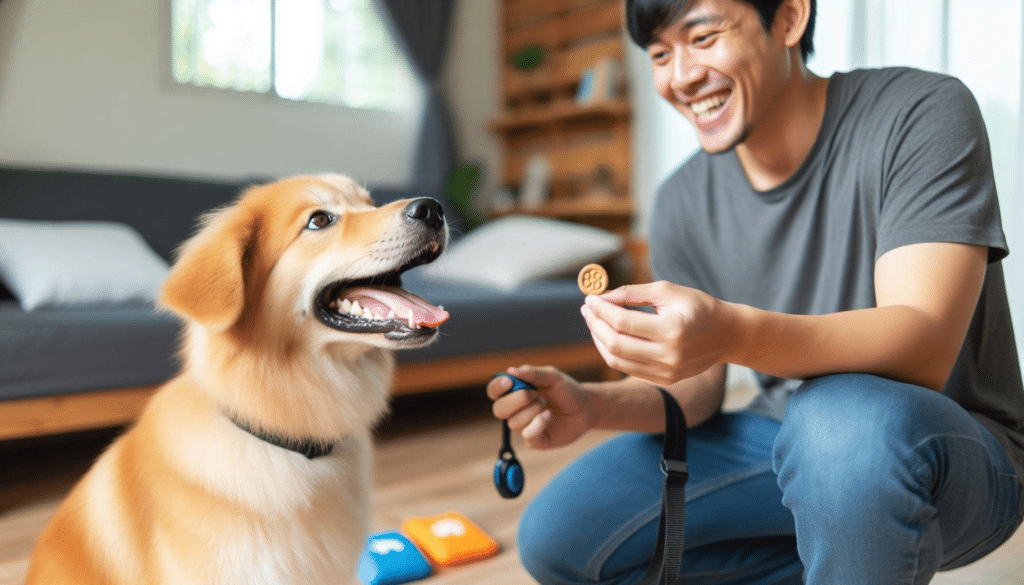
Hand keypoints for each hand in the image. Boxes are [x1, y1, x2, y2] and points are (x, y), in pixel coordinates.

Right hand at [486, 366, 591, 449]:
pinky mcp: (535, 440)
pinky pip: (527, 435)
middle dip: (516, 401)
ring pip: (513, 423)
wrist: (586, 408)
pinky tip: (548, 416)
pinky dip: (538, 424)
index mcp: (515, 391)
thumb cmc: (567, 390)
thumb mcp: (552, 377)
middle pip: (498, 410)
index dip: (497, 387)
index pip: (494, 391)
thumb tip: (511, 371)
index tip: (509, 382)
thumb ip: (532, 373)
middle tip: (536, 394)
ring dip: (532, 411)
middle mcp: (516, 410)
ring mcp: (524, 426)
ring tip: (546, 406)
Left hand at [581, 281, 736, 385]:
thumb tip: (601, 297)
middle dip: (595, 324)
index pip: (622, 322)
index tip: (590, 298)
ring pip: (617, 360)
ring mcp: (666, 372)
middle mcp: (668, 355)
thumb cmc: (697, 307)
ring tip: (594, 321)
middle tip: (587, 309)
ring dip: (599, 340)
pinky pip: (628, 368)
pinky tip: (607, 336)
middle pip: (615, 344)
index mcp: (671, 330)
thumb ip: (632, 293)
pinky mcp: (665, 380)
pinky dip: (612, 352)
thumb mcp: (668, 291)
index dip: (601, 309)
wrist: (728, 335)